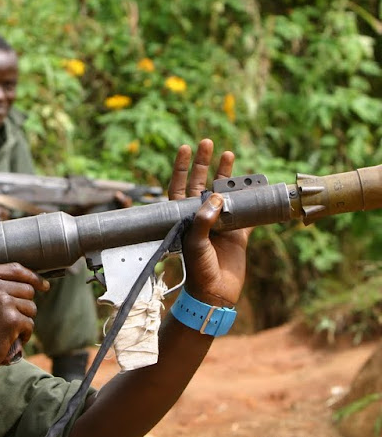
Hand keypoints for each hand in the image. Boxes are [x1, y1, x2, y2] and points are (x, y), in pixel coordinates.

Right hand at [0, 263, 47, 375]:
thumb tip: (31, 280)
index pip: (14, 269)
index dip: (32, 277)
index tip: (44, 285)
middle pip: (26, 288)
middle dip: (24, 305)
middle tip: (9, 320)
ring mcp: (1, 301)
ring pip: (31, 306)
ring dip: (24, 320)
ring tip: (5, 330)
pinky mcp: (11, 319)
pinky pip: (29, 323)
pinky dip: (24, 334)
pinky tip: (9, 340)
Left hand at [168, 139, 250, 306]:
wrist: (215, 294)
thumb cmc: (197, 270)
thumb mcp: (195, 243)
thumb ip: (203, 219)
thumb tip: (216, 196)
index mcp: (184, 218)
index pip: (180, 187)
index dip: (181, 168)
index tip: (185, 149)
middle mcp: (200, 217)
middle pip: (201, 183)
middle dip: (204, 163)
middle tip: (208, 143)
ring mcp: (220, 223)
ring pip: (224, 193)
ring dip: (227, 176)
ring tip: (229, 155)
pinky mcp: (239, 233)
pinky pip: (247, 210)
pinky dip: (252, 198)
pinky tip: (256, 182)